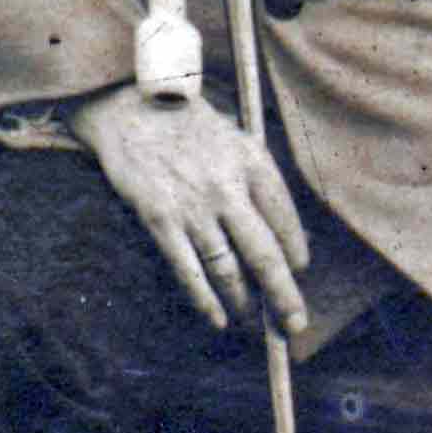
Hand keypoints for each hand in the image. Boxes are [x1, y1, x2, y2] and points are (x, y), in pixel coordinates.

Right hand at [68, 84, 309, 336]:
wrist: (131, 107)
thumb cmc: (188, 126)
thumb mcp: (237, 139)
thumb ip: (258, 181)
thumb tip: (280, 231)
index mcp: (253, 163)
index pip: (287, 220)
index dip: (297, 253)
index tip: (300, 271)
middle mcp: (228, 188)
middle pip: (265, 255)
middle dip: (284, 296)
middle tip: (295, 325)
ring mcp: (193, 207)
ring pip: (228, 270)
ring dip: (244, 303)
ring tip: (254, 321)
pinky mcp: (160, 220)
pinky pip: (188, 271)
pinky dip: (205, 301)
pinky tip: (217, 318)